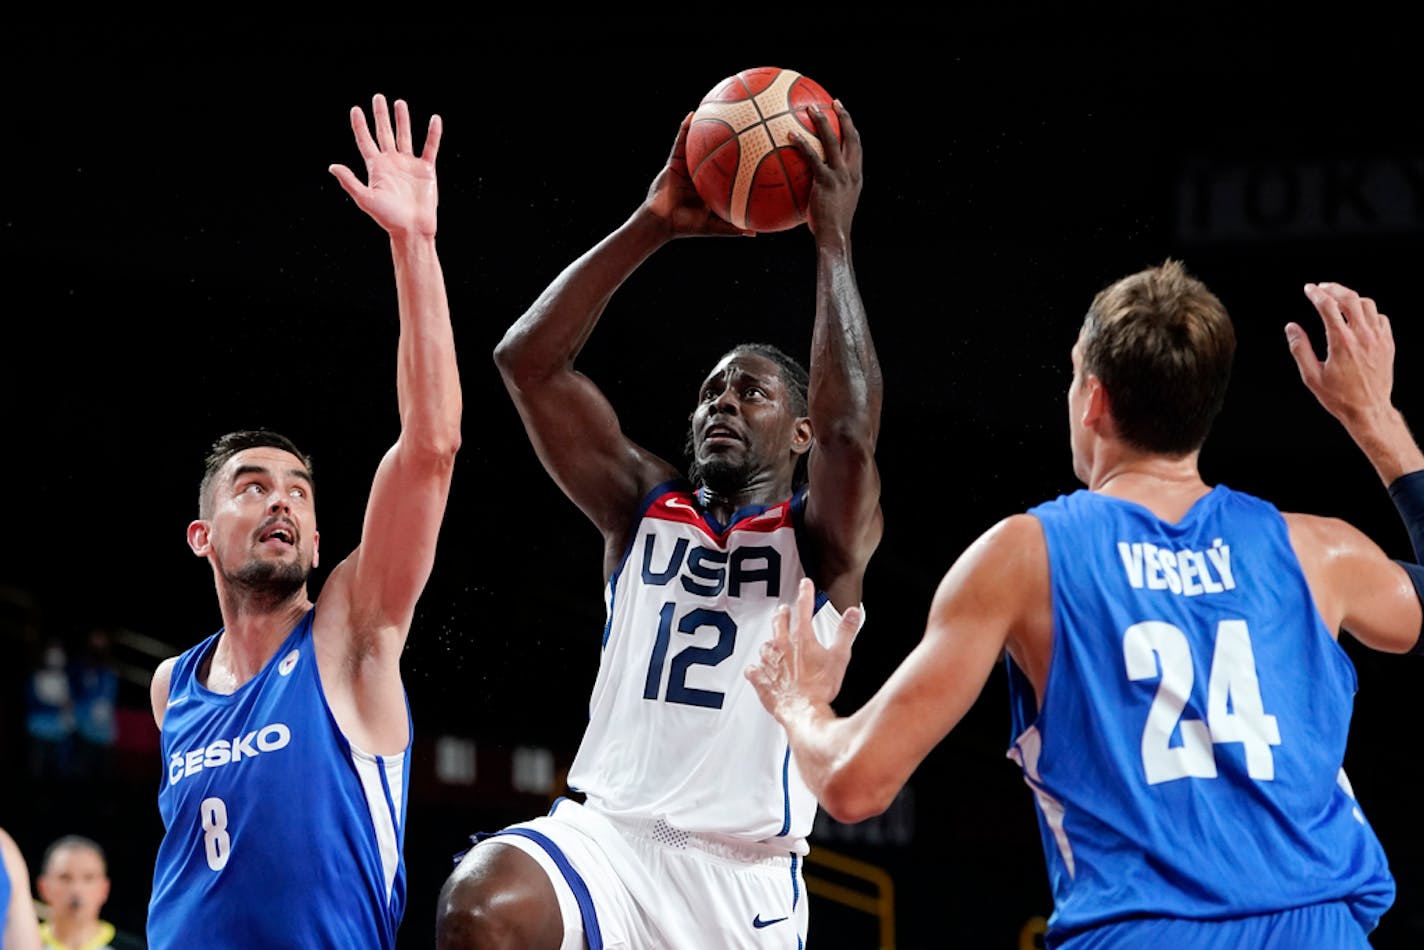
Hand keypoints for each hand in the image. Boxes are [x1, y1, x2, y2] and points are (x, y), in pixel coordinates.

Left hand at [329, 94, 440, 237]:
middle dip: (381, 115)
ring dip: (402, 120)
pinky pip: (430, 148)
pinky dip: (433, 134)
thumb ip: (349, 181)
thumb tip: (332, 166)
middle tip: (378, 97)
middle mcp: (392, 163)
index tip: (356, 109)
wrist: (412, 229)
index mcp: (376, 168)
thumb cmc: (388, 218)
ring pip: (405, 136)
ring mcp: (409, 164)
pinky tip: (434, 119)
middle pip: (385, 133)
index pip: (366, 141)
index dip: (360, 126)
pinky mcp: (426, 170)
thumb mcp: (365, 199)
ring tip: (400, 103)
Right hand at [643, 113, 750, 237]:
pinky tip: (691, 115)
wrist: (662, 223)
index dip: (739, 156)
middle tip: (742, 119)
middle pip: (716, 150)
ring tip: (716, 106)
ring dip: (705, 124)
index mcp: (711, 184)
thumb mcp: (714, 226)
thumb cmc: (686, 226)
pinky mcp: (674, 162)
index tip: (754, 144)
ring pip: (698, 142)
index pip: (728, 167)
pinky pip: (680, 142)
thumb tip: (755, 233)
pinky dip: (684, 128)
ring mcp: (687, 166)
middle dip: (727, 135)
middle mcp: (700, 172)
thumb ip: (732, 227)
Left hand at [746, 577, 861, 721]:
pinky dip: (757, 668)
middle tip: (785, 610)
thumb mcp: (840, 657)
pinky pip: (753, 669)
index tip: (805, 584)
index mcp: (801, 638)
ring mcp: (768, 661)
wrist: (802, 711)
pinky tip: (757, 670)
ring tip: (773, 643)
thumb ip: (846, 632)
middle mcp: (781, 645)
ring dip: (771, 642)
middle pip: (779, 621)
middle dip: (783, 613)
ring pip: (765, 644)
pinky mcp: (760, 677)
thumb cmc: (821, 688)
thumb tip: (853, 613)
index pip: (803, 607)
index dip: (805, 593)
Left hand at [791, 100, 861, 240]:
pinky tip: (790, 135)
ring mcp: (840, 175)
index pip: (857, 147)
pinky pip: (813, 157)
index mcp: (856, 177)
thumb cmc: (830, 227)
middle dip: (844, 117)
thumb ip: (826, 191)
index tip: (845, 115)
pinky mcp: (826, 181)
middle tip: (835, 102)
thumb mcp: (834, 205)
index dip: (852, 129)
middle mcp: (852, 172)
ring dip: (823, 121)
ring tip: (811, 108)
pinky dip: (802, 143)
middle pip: (851, 137)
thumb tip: (807, 186)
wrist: (835, 236)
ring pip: (833, 141)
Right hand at [1288, 282, 1396, 430]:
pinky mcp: (1388, 344)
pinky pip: (1380, 318)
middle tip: (1322, 287)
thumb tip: (1291, 328)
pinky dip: (1368, 311)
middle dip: (1334, 288)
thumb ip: (1300, 349)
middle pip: (1350, 298)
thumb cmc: (1340, 397)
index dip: (1316, 294)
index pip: (1327, 307)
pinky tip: (1358, 316)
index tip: (1308, 289)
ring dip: (1351, 298)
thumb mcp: (1311, 376)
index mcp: (1341, 342)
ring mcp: (1378, 339)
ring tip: (1339, 299)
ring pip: (1367, 304)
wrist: (1369, 410)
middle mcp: (1362, 336)